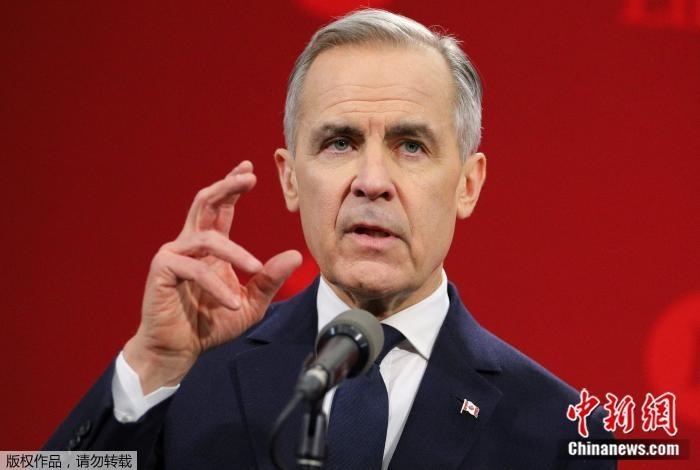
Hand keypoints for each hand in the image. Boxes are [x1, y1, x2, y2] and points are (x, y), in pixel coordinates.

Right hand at [124, 161, 301, 393]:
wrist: (178, 351)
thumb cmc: (210, 325)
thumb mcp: (250, 303)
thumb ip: (269, 279)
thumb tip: (295, 255)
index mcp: (209, 247)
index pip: (220, 207)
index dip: (232, 186)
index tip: (250, 169)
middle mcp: (190, 244)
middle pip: (205, 201)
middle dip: (227, 185)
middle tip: (249, 177)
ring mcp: (174, 254)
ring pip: (208, 236)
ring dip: (236, 252)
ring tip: (255, 269)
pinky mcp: (163, 269)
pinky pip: (196, 269)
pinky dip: (218, 286)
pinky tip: (232, 302)